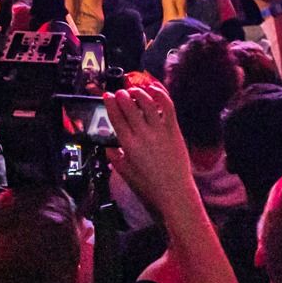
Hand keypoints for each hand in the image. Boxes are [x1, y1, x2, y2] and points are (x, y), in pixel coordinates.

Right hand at [105, 79, 198, 215]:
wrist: (174, 192)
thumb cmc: (150, 186)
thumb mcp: (126, 174)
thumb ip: (115, 159)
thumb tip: (108, 148)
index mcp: (128, 145)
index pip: (116, 118)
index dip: (110, 104)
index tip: (107, 96)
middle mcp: (142, 134)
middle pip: (129, 106)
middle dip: (122, 95)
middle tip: (120, 93)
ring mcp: (159, 130)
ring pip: (147, 102)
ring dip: (139, 93)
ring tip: (135, 91)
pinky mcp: (173, 129)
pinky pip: (167, 106)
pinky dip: (160, 94)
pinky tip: (154, 90)